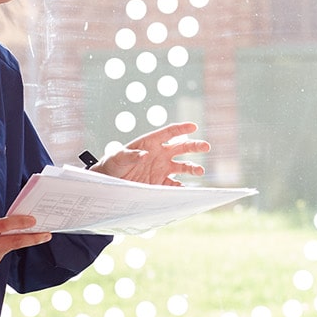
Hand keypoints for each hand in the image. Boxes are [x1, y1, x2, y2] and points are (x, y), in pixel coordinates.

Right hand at [0, 211, 50, 271]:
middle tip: (47, 235)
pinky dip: (1, 247)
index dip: (20, 223)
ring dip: (11, 240)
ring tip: (0, 235)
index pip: (4, 226)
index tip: (34, 220)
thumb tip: (13, 223)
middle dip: (33, 238)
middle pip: (14, 242)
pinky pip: (1, 254)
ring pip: (8, 248)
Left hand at [92, 122, 209, 185]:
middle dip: (195, 146)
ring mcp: (162, 168)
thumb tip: (144, 156)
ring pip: (182, 166)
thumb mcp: (118, 157)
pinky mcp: (159, 182)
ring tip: (199, 171)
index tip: (194, 126)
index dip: (182, 128)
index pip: (170, 132)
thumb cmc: (112, 164)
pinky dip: (181, 187)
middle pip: (182, 147)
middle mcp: (160, 154)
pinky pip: (174, 184)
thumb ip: (131, 155)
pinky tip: (184, 189)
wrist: (109, 181)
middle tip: (206, 147)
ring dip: (192, 167)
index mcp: (151, 143)